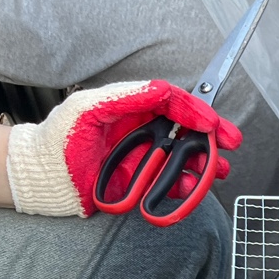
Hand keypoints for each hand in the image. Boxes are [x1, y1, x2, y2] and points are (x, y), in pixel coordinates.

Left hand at [5, 80, 242, 217]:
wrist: (46, 178)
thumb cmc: (59, 140)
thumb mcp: (88, 108)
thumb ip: (126, 97)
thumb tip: (162, 90)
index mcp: (134, 110)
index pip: (174, 104)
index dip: (196, 110)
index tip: (212, 122)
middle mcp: (145, 133)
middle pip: (188, 131)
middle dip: (213, 137)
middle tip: (232, 143)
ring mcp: (147, 159)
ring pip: (187, 159)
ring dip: (206, 164)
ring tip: (218, 170)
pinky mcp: (145, 185)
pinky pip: (174, 186)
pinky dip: (187, 188)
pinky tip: (193, 187)